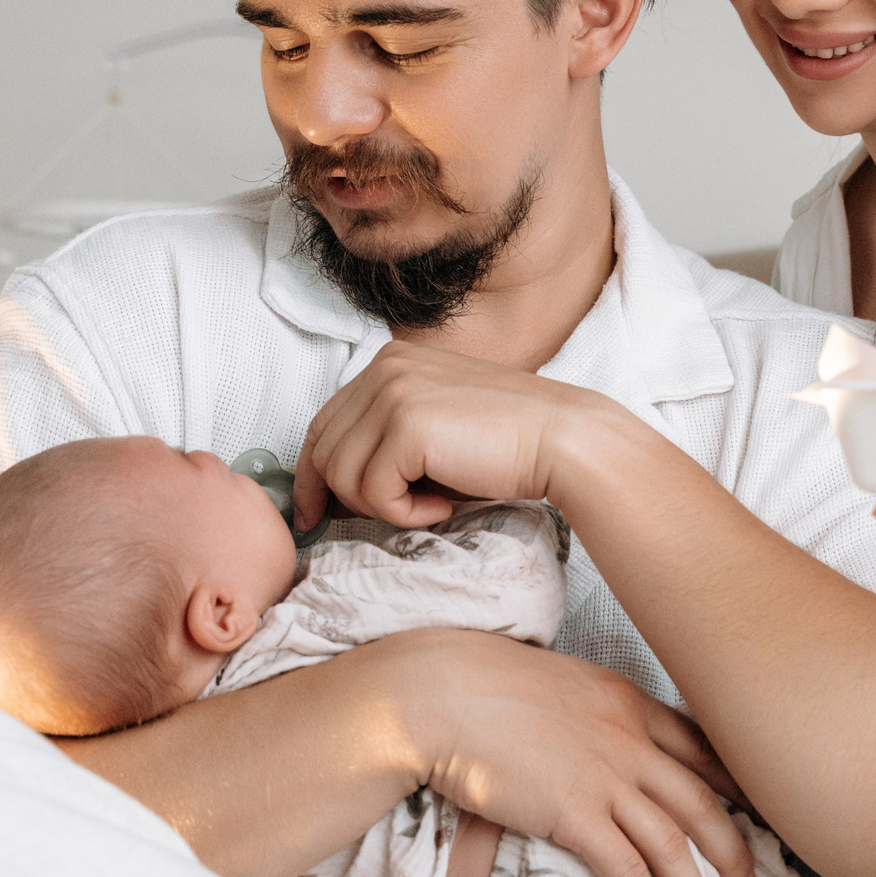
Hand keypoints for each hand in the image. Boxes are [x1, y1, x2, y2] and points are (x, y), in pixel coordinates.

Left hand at [294, 340, 609, 528]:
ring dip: (383, 506)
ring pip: (342, 475)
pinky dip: (404, 514)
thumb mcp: (436, 426)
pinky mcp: (407, 426)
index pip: (324, 424)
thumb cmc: (507, 443)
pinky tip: (443, 506)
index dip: (313, 475)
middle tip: (398, 513)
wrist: (563, 440)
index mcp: (390, 362)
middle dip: (349, 497)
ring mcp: (394, 392)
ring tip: (430, 504)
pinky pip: (374, 493)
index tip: (315, 514)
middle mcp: (385, 368)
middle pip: (324, 450)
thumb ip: (386, 437)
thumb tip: (330, 489)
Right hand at [381, 627, 757, 876]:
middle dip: (733, 849)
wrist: (444, 692)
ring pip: (673, 843)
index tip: (757, 809)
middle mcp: (630, 738)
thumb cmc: (486, 686)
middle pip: (703, 800)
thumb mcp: (563, 684)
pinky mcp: (573, 812)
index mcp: (629, 701)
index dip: (735, 783)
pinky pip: (627, 867)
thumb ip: (596, 712)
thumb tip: (598, 737)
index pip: (701, 746)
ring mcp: (605, 776)